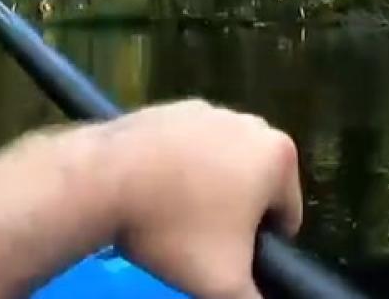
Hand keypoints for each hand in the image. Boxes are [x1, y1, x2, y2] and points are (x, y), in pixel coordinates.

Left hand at [68, 100, 302, 298]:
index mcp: (280, 156)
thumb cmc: (174, 229)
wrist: (102, 181)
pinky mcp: (173, 107)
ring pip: (221, 167)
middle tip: (198, 240)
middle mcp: (253, 123)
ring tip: (171, 216)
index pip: (285, 218)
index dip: (259, 247)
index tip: (225, 256)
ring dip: (206, 192)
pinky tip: (153, 192)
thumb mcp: (224, 285)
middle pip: (255, 189)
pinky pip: (188, 150)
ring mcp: (210, 110)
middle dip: (233, 215)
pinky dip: (178, 170)